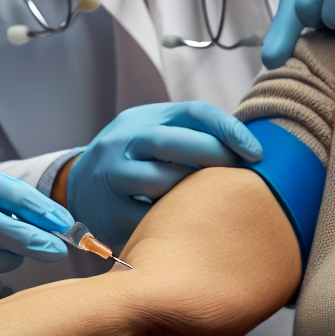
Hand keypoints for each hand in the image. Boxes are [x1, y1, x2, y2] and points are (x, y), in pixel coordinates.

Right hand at [64, 101, 261, 246]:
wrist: (77, 185)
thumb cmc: (134, 160)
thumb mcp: (155, 134)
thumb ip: (192, 134)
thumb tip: (249, 146)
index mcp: (144, 118)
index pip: (193, 112)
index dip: (229, 129)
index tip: (257, 152)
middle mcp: (124, 141)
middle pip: (174, 143)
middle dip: (214, 157)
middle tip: (241, 175)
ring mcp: (112, 175)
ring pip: (162, 182)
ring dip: (193, 192)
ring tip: (214, 200)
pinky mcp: (109, 210)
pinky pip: (149, 217)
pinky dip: (172, 220)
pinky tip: (187, 223)